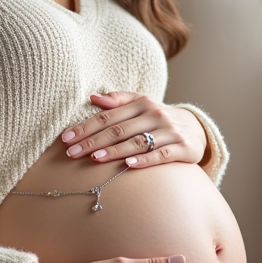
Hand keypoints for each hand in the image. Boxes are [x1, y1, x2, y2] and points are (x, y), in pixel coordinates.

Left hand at [61, 92, 205, 168]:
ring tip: (94, 158)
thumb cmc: (158, 118)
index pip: (108, 116)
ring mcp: (170, 131)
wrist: (195, 129)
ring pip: (137, 142)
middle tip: (72, 152)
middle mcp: (155, 115)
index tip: (66, 138)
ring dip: (115, 150)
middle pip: (119, 129)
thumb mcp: (141, 103)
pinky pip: (161, 155)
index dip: (86, 127)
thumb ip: (118, 100)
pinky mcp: (183, 148)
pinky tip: (129, 165)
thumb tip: (93, 97)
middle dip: (93, 141)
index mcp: (142, 103)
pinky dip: (145, 160)